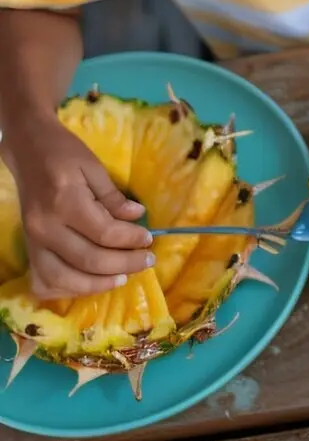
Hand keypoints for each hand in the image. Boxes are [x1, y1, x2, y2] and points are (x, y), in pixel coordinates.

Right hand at [7, 118, 151, 297]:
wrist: (28, 150)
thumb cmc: (64, 153)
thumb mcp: (94, 166)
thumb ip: (114, 197)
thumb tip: (138, 218)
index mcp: (66, 202)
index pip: (105, 234)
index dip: (131, 240)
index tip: (149, 239)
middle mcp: (46, 227)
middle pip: (89, 261)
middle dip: (124, 265)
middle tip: (146, 261)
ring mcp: (33, 242)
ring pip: (64, 279)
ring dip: (97, 285)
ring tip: (122, 278)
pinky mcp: (28, 248)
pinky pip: (44, 281)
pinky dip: (67, 289)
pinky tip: (89, 283)